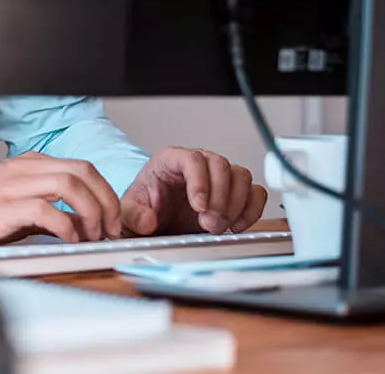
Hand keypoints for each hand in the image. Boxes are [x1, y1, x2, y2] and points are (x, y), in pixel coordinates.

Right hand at [0, 153, 122, 248]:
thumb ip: (51, 209)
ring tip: (92, 235)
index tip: (113, 219)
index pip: (83, 168)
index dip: (106, 193)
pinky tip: (68, 240)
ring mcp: (13, 186)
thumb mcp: (19, 204)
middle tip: (110, 228)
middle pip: (82, 171)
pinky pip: (45, 210)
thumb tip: (84, 225)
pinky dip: (65, 226)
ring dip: (90, 212)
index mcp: (30, 165)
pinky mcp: (3, 208)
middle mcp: (24, 169)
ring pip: (69, 184)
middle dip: (106, 201)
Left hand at [120, 147, 266, 236]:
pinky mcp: (234, 193)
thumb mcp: (129, 212)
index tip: (199, 206)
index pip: (192, 159)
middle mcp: (198, 164)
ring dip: (235, 204)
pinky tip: (236, 226)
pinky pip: (255, 193)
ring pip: (241, 176)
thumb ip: (134, 215)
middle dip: (219, 197)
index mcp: (171, 160)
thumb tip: (148, 220)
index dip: (200, 181)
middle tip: (209, 223)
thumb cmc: (145, 208)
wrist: (157, 221)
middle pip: (221, 165)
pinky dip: (251, 209)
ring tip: (219, 226)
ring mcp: (219, 177)